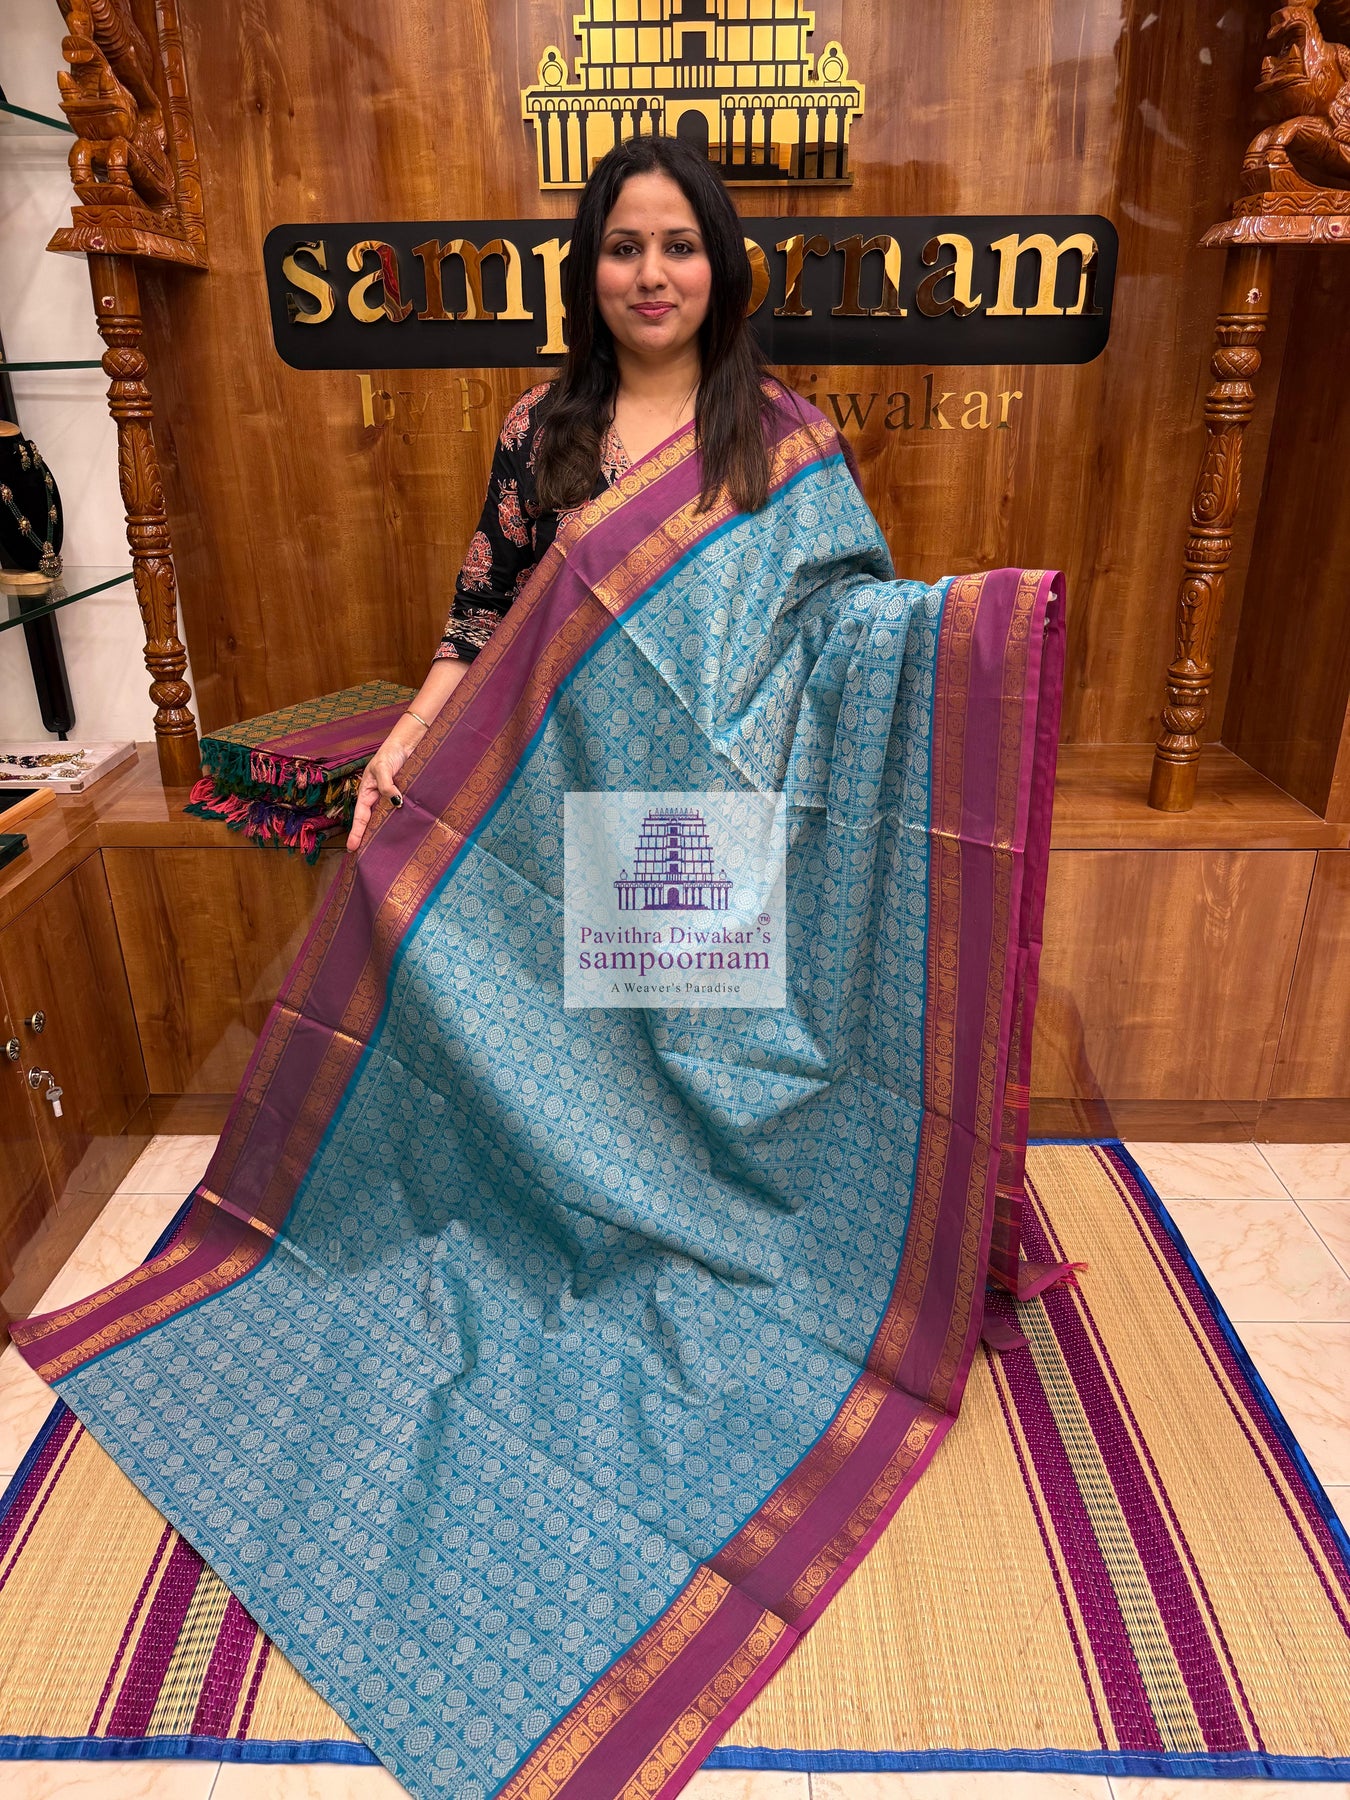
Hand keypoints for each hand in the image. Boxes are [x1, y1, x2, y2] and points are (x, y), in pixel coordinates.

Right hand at [347, 732, 413, 852]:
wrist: (407, 744)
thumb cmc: (389, 753)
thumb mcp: (383, 768)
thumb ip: (386, 785)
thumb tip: (395, 802)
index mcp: (367, 793)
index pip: (361, 816)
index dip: (356, 832)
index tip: (351, 848)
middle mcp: (378, 798)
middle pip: (372, 822)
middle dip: (368, 837)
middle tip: (367, 856)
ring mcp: (391, 799)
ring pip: (386, 819)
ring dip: (386, 832)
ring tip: (384, 849)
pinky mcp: (404, 796)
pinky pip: (401, 812)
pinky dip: (401, 822)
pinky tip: (404, 833)